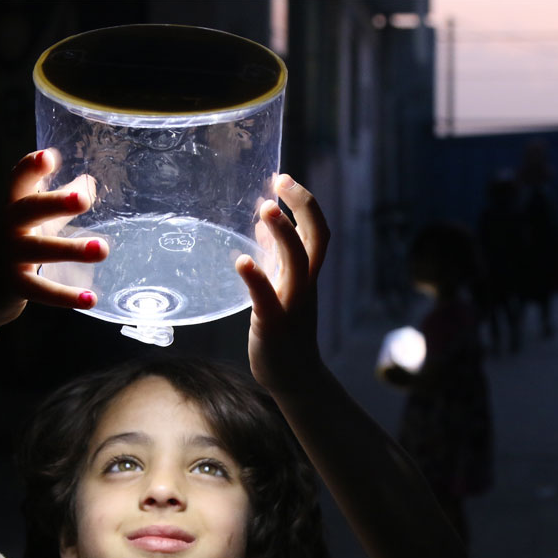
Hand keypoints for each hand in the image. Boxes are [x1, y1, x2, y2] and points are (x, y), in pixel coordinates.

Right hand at [0, 150, 105, 326]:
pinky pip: (40, 290)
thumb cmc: (11, 250)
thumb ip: (58, 205)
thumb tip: (90, 183)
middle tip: (83, 199)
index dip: (31, 167)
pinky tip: (91, 298)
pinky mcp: (12, 286)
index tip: (50, 156)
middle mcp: (6, 228)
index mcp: (12, 208)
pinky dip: (65, 296)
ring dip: (70, 250)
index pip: (18, 181)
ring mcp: (7, 257)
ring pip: (39, 251)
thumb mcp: (31, 224)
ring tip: (102, 249)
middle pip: (27, 210)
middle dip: (54, 203)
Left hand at [235, 175, 330, 392]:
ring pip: (298, 262)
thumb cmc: (285, 333)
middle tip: (281, 181)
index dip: (304, 202)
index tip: (283, 179)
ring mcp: (292, 304)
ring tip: (265, 209)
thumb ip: (276, 259)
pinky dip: (256, 278)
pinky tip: (241, 261)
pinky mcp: (273, 324)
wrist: (294, 378)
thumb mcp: (282, 288)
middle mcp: (304, 285)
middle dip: (302, 206)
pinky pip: (268, 298)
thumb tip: (262, 226)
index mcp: (306, 275)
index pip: (316, 230)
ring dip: (284, 233)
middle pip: (316, 238)